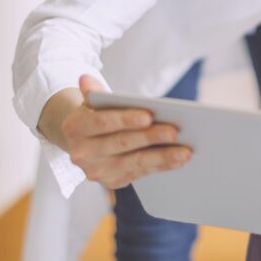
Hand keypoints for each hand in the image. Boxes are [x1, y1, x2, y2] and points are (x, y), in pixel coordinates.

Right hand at [60, 75, 192, 189]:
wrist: (83, 142)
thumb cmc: (95, 115)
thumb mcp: (91, 102)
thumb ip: (93, 92)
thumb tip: (86, 78)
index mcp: (75, 128)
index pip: (102, 122)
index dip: (126, 119)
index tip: (149, 115)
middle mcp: (82, 153)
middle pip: (122, 143)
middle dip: (151, 137)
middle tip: (175, 132)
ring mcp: (97, 171)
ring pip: (134, 162)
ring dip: (162, 157)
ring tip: (185, 151)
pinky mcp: (112, 182)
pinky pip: (141, 173)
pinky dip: (162, 166)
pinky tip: (179, 159)